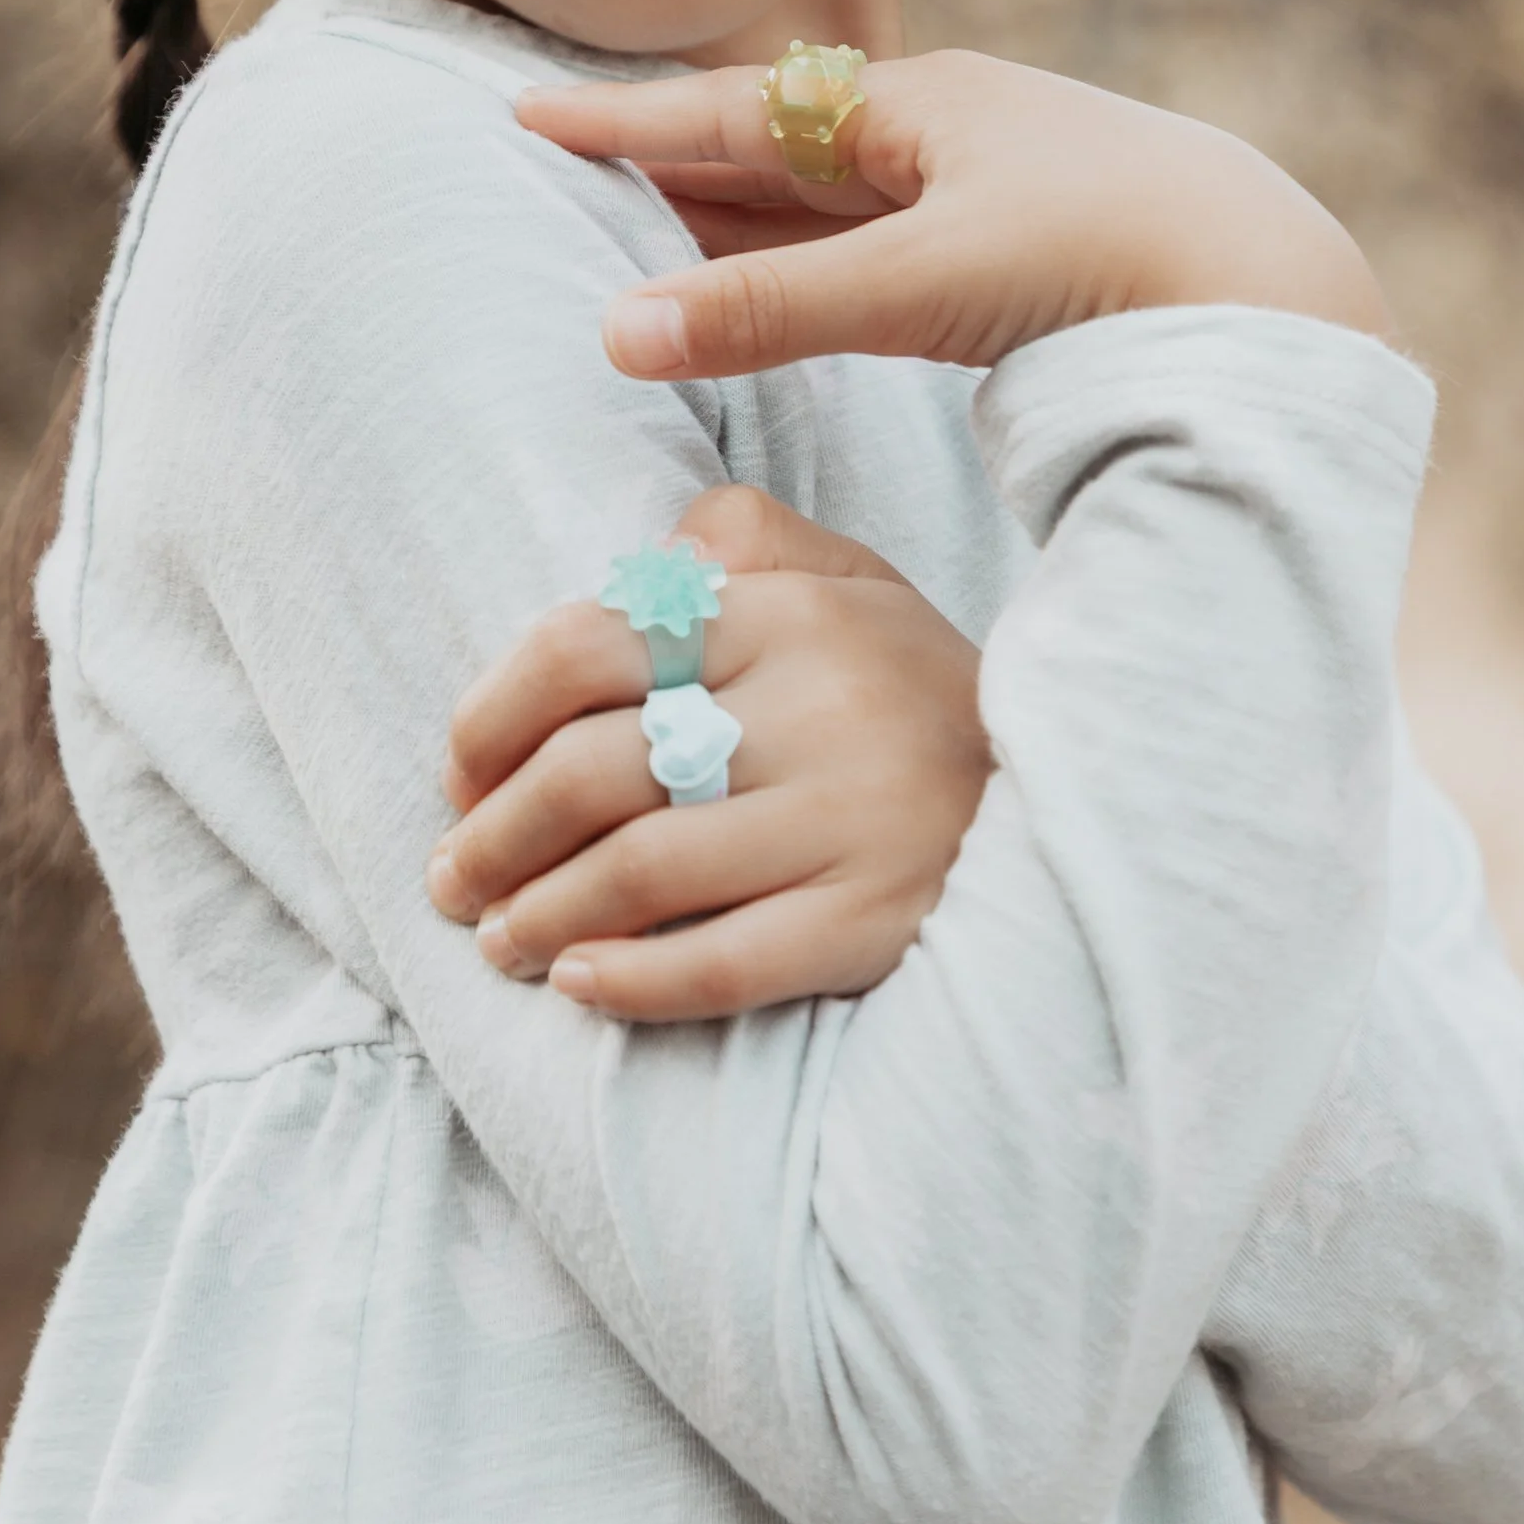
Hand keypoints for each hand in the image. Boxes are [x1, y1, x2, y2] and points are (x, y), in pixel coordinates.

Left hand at [430, 486, 989, 1019]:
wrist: (1071, 794)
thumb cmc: (912, 688)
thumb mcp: (849, 579)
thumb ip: (745, 540)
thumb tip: (648, 544)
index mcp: (788, 612)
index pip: (586, 646)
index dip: (490, 716)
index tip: (459, 774)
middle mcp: (816, 706)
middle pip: (592, 769)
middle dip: (493, 836)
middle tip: (451, 879)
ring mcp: (850, 817)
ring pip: (641, 871)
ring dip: (540, 915)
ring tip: (498, 941)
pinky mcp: (876, 919)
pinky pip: (725, 960)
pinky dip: (633, 981)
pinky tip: (579, 984)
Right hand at [514, 47, 1387, 381]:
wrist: (1281, 290)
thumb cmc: (1110, 261)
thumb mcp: (923, 284)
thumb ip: (771, 314)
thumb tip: (614, 336)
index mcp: (918, 105)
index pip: (734, 109)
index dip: (627, 121)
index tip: (529, 113)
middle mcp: (946, 132)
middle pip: (773, 145)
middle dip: (669, 159)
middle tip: (564, 167)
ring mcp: (988, 192)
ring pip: (826, 200)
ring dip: (734, 216)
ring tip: (643, 230)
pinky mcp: (1024, 259)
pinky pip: (877, 247)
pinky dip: (806, 264)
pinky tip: (786, 284)